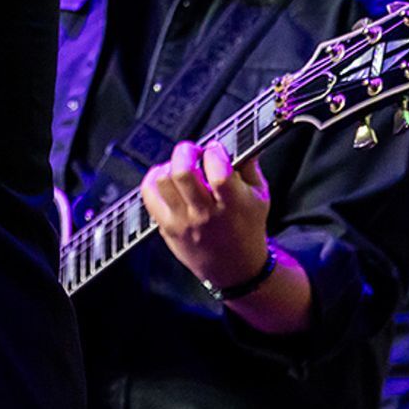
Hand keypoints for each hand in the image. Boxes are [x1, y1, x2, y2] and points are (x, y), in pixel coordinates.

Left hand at [141, 140, 272, 289]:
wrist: (235, 269)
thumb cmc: (248, 229)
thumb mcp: (260, 198)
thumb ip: (250, 167)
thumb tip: (244, 140)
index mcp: (233, 205)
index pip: (218, 172)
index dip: (215, 153)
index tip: (216, 149)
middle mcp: (205, 214)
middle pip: (183, 173)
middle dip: (186, 151)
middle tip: (194, 150)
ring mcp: (182, 222)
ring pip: (163, 181)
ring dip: (169, 164)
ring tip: (180, 165)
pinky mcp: (166, 227)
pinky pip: (148, 196)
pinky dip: (153, 179)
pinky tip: (165, 177)